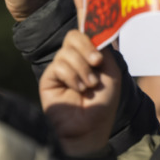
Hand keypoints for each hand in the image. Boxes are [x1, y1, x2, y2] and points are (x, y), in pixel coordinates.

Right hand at [39, 30, 121, 154]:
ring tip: (89, 86)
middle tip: (96, 64)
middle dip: (87, 48)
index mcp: (89, 56)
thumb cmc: (103, 103)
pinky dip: (72, 77)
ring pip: (67, 52)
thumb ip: (103, 51)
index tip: (100, 54)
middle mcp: (74, 60)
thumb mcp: (111, 73)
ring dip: (82, 69)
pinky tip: (78, 90)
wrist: (89, 127)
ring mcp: (61, 68)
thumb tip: (92, 32)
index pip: (85, 34)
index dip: (90, 37)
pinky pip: (59, 65)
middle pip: (73, 36)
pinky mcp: (49, 78)